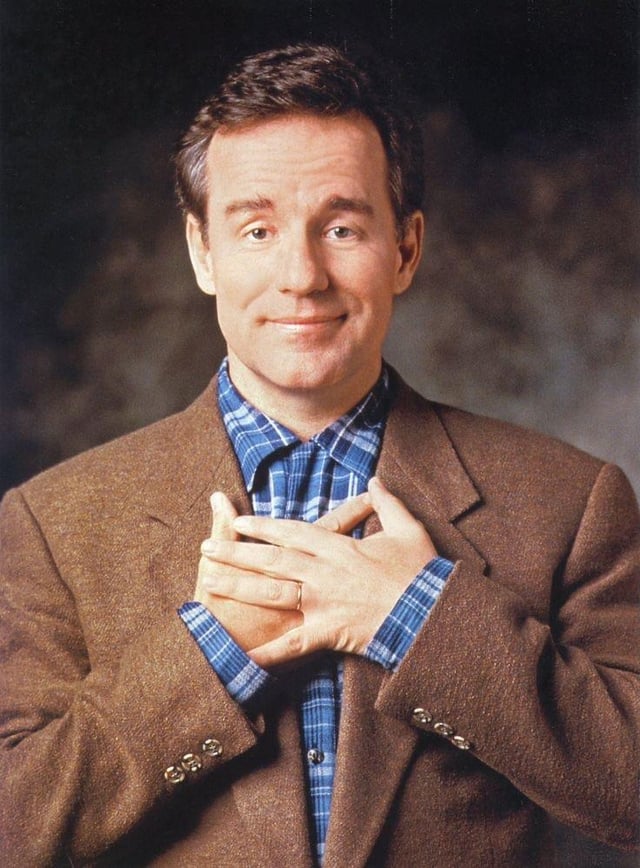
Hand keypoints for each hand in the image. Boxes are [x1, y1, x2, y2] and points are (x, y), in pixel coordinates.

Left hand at [201, 478, 436, 667]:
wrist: (432, 614)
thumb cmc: (421, 572)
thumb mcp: (408, 529)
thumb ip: (387, 504)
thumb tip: (376, 480)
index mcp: (338, 547)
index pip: (291, 531)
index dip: (262, 526)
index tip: (238, 520)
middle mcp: (323, 572)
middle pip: (271, 559)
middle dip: (236, 552)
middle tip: (205, 547)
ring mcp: (322, 603)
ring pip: (272, 592)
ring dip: (239, 586)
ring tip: (210, 582)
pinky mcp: (329, 632)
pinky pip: (292, 644)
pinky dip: (266, 651)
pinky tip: (242, 655)